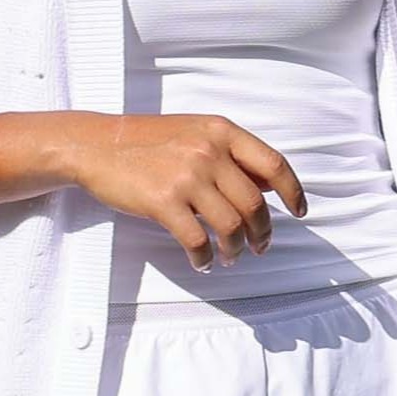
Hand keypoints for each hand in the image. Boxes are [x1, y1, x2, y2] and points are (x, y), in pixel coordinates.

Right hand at [65, 115, 305, 267]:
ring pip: (230, 226)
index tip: (300, 211)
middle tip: (260, 246)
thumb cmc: (149, 141)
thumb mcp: (197, 133)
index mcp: (222, 132)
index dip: (294, 192)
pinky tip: (203, 263)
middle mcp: (209, 152)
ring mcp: (186, 177)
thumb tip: (271, 186)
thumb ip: (234, 155)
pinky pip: (196, 240)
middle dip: (263, 232)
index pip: (274, 164)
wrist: (96, 145)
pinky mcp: (163, 201)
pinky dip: (204, 258)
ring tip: (231, 257)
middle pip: (254, 203)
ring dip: (236, 249)